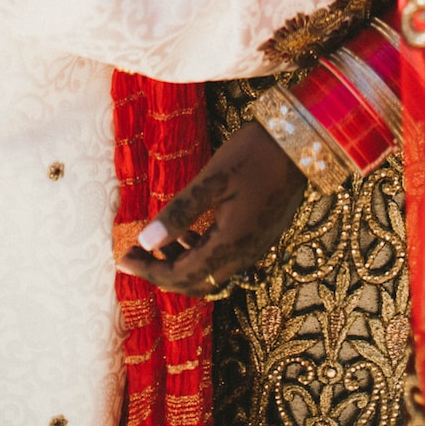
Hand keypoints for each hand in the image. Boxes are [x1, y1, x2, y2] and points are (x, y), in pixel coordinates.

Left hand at [118, 118, 305, 296]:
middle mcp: (243, 256)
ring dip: (179, 264)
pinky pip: (222, 260)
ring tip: (154, 243)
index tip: (122, 258)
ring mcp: (254, 249)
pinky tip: (186, 233)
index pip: (181, 276)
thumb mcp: (212, 179)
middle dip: (160, 272)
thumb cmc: (254, 154)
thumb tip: (145, 242)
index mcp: (230, 246)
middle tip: (133, 255)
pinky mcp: (259, 237)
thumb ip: (179, 213)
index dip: (149, 271)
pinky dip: (198, 253)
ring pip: (208, 273)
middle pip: (194, 282)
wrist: (302, 143)